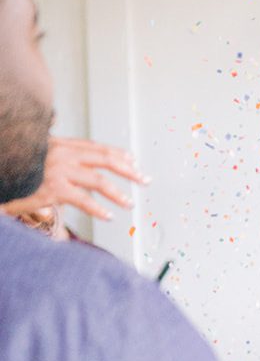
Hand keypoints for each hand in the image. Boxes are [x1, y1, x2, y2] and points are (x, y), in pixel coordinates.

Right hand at [0, 136, 143, 223]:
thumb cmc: (19, 169)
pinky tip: (108, 216)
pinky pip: (82, 200)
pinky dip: (98, 209)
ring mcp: (58, 170)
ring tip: (129, 203)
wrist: (0, 174)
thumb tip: (82, 170)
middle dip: (129, 170)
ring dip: (117, 193)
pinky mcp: (53, 189)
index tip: (133, 161)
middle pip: (104, 159)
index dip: (118, 154)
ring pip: (98, 180)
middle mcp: (62, 154)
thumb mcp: (41, 157)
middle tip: (144, 180)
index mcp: (61, 144)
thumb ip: (62, 161)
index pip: (96, 147)